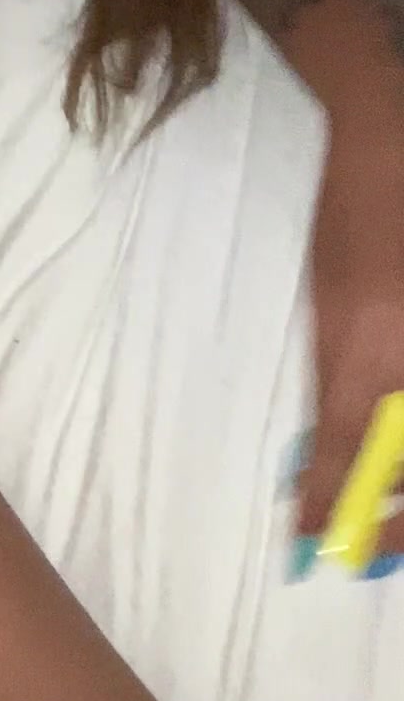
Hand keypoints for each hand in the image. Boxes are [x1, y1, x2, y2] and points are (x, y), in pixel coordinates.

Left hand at [293, 140, 403, 577]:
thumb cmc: (347, 226)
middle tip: (367, 545)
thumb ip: (334, 382)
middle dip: (393, 517)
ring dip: (403, 482)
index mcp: (367, 348)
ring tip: (387, 507)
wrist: (390, 156)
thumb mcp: (328, 309)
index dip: (330, 500)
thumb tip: (328, 454)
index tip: (307, 541)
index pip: (347, 447)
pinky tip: (397, 455)